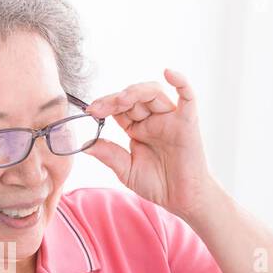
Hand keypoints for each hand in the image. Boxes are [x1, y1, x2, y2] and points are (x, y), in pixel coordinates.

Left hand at [84, 69, 217, 218]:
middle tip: (98, 108)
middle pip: (133, 98)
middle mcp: (153, 120)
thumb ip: (109, 155)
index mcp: (137, 129)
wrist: (182, 199)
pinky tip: (169, 72)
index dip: (104, 106)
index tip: (89, 110)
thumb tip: (85, 144)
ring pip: (153, 93)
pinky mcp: (187, 122)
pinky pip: (187, 96)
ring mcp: (170, 119)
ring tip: (121, 99)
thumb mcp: (126, 171)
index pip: (119, 108)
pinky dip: (181, 81)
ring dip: (135, 91)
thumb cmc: (158, 185)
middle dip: (114, 100)